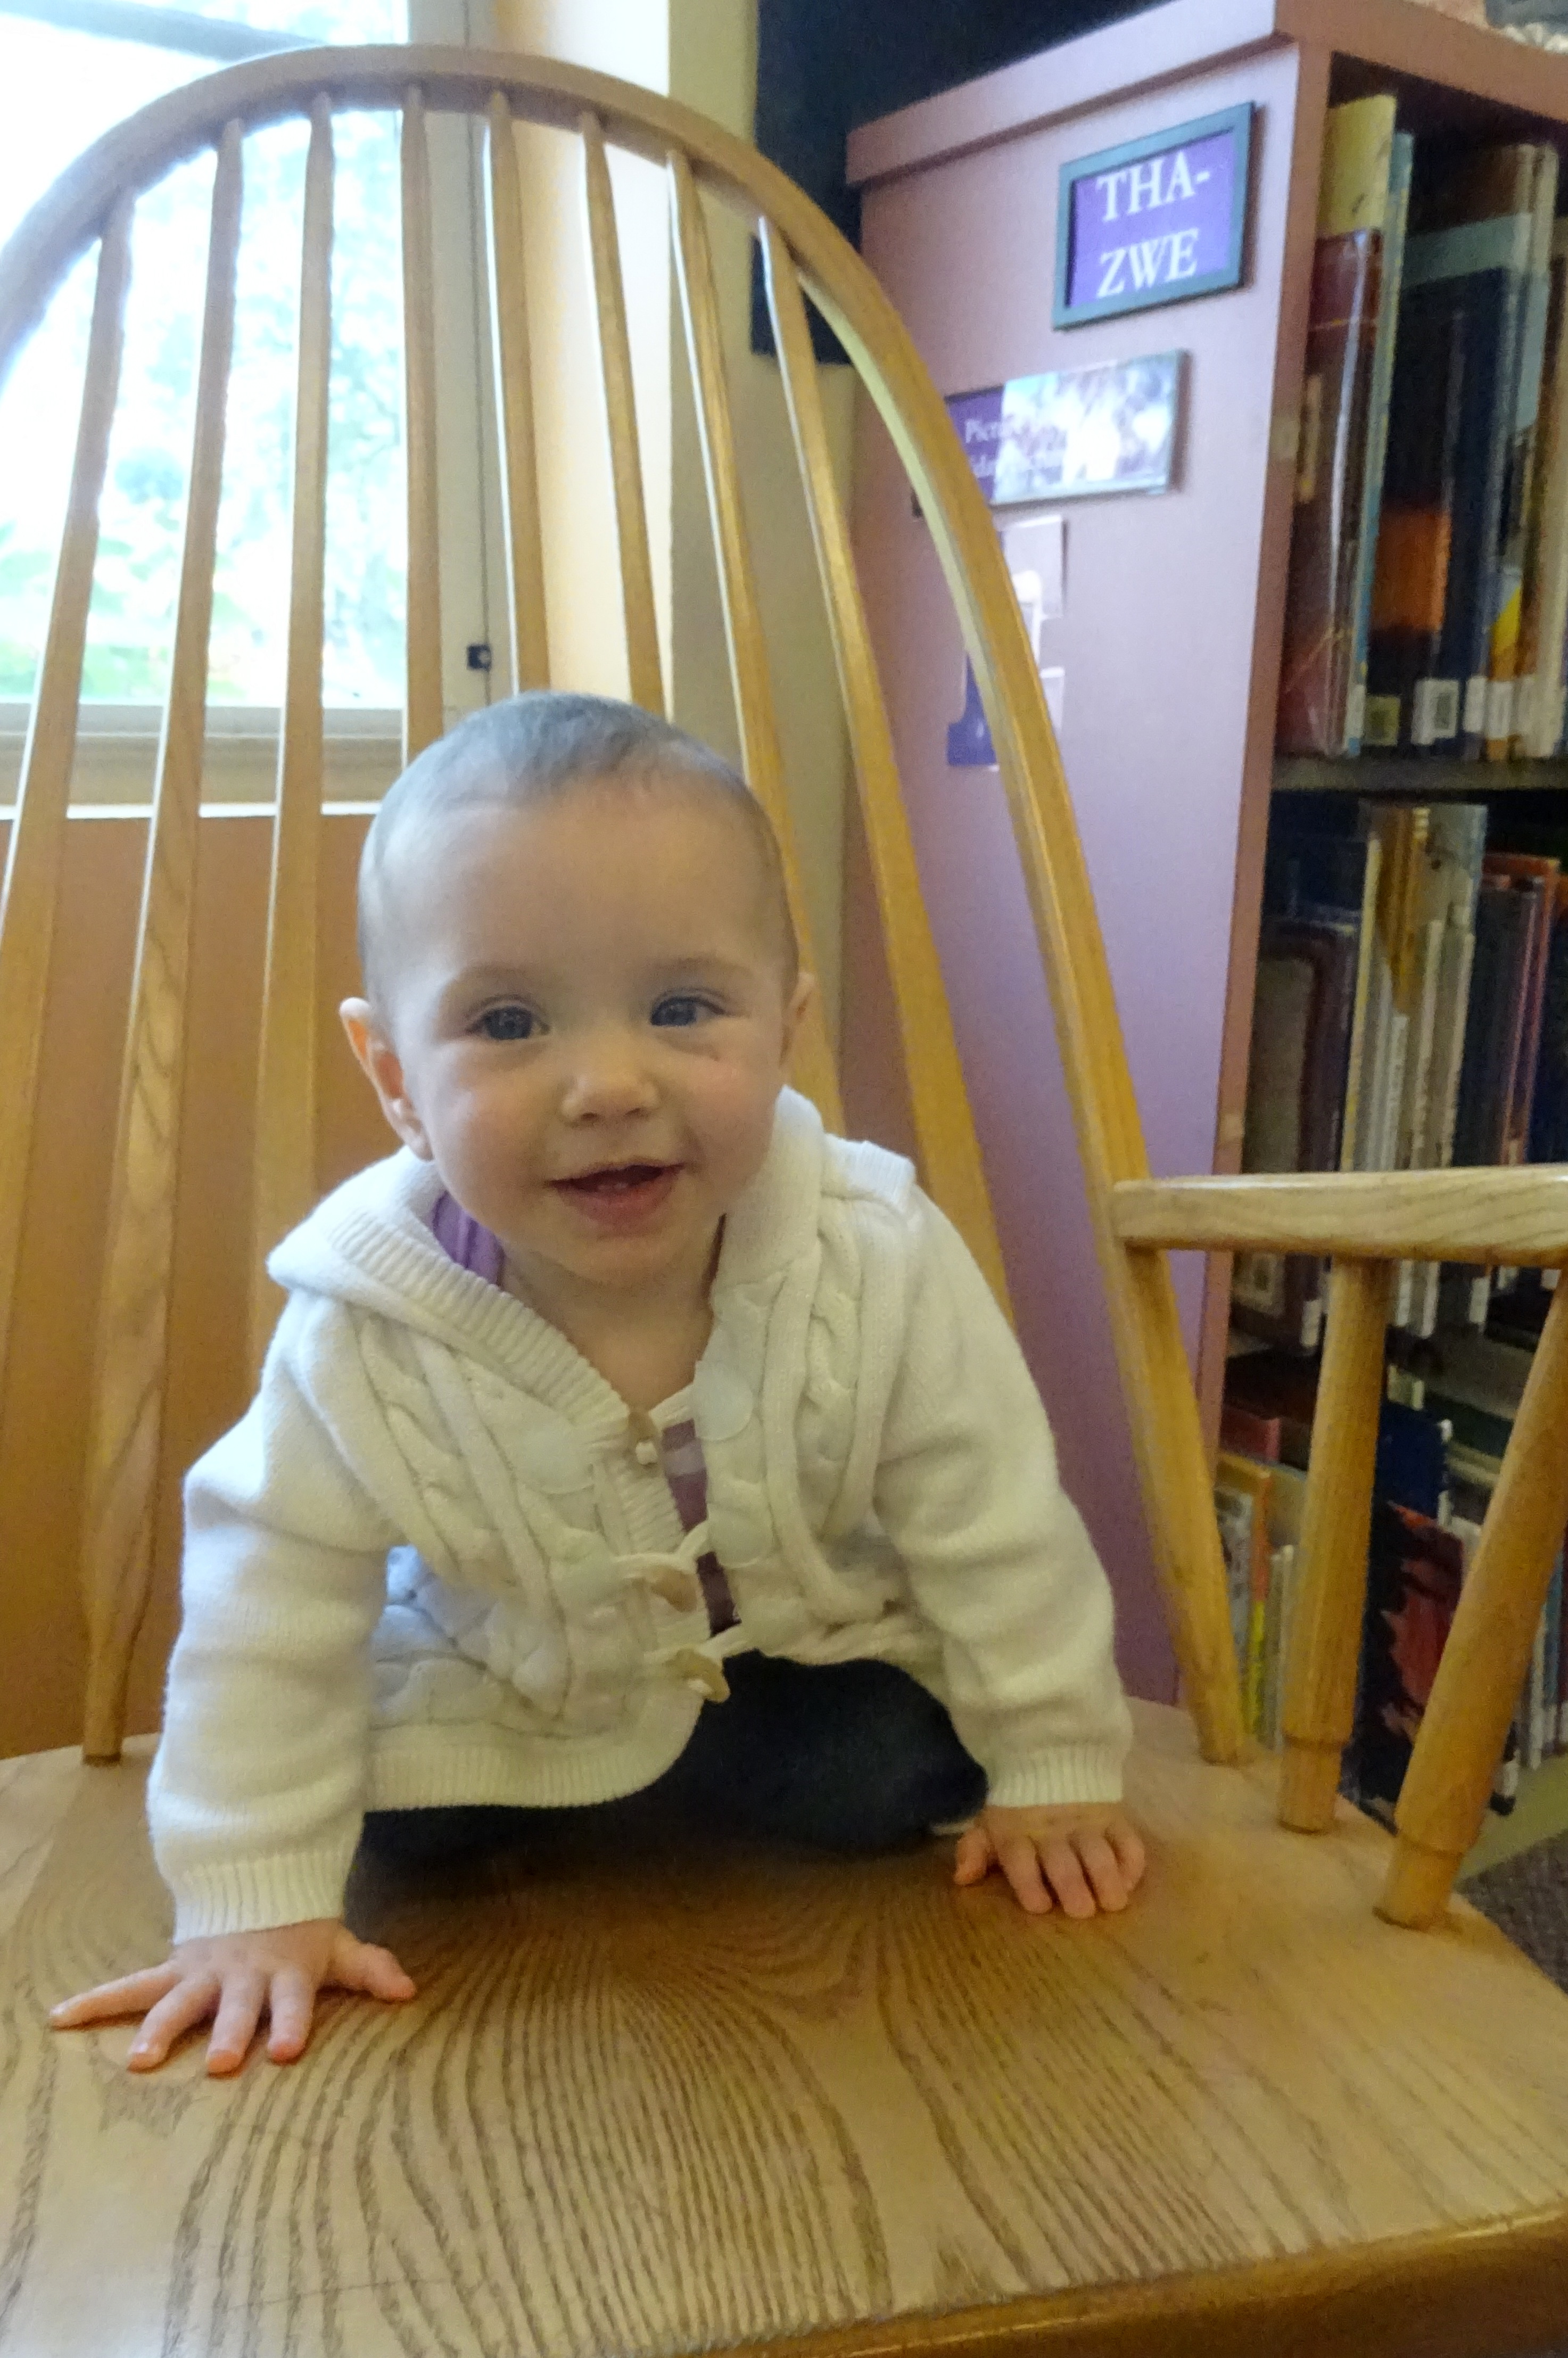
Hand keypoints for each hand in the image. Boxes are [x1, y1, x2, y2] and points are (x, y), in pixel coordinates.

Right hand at [48, 1919, 415, 2074]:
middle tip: (221, 2063)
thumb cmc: (301, 1932)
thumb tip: (410, 1990)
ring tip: (141, 2061)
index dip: (292, 2023)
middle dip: (227, 2033)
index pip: (293, 2001)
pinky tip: (61, 2018)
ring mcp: (202, 1973)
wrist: (256, 1882)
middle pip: (234, 2007)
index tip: (287, 2051)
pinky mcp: (171, 1971)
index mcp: (285, 1973)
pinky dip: (95, 2001)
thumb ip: (371, 1969)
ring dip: (159, 2028)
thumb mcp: (338, 1946)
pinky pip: (129, 1986)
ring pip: (177, 2001)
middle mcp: (241, 1976)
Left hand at [954, 1802, 1145, 1918]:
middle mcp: (1052, 1831)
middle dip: (1072, 1888)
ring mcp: (1087, 1824)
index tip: (1040, 1905)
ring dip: (1107, 1879)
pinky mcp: (1115, 1819)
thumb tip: (962, 1878)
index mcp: (1017, 1832)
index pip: (1020, 1858)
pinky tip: (1128, 1882)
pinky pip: (1128, 1842)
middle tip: (1082, 1910)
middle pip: (1062, 1862)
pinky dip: (1131, 1863)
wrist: (1051, 1757)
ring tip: (1112, 1901)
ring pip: (1099, 1853)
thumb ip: (975, 1850)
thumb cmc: (1018, 1806)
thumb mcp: (990, 1824)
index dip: (1029, 1883)